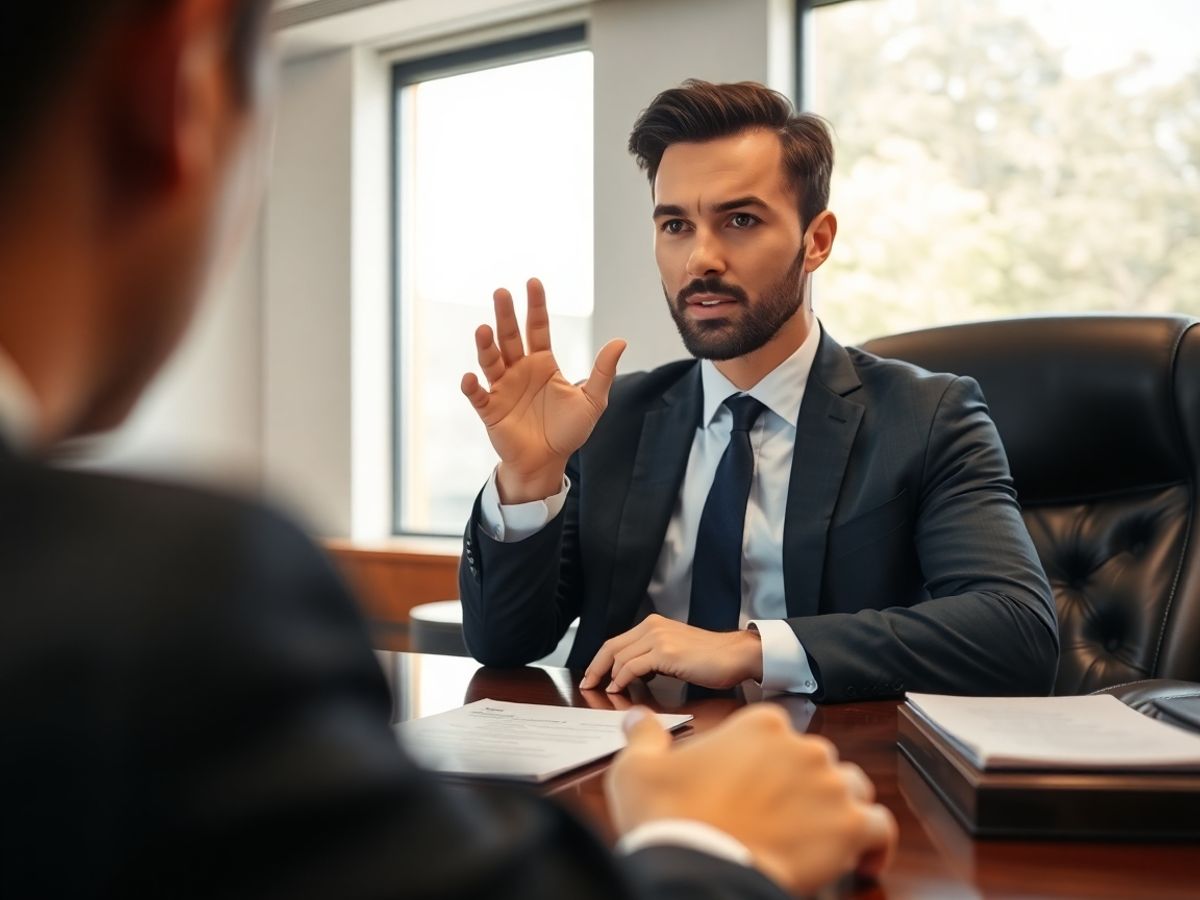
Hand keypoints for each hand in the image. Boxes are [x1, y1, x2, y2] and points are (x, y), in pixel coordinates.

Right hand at [460, 278, 625, 502]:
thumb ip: (603, 372)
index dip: (535, 306)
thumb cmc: (567, 430)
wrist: (548, 462)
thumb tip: (621, 341)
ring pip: (491, 361)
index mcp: (543, 364)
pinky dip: (473, 386)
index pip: (537, 328)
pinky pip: (479, 395)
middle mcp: (519, 370)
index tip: (532, 282)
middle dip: (505, 315)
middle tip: (501, 292)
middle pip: (510, 337)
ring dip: (486, 346)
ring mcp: (503, 389)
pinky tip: (471, 377)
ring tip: (483, 330)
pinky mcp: (491, 410)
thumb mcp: (592, 401)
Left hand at [580, 614, 762, 691]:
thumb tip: (630, 675)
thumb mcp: (675, 652)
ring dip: (608, 676)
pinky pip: (632, 667)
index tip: (592, 675)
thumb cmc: (711, 659)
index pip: (616, 642)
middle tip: (587, 684)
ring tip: (605, 690)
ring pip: (619, 657)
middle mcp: (652, 627)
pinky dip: (621, 679)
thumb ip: (652, 658)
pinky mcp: (665, 652)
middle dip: (595, 667)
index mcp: (653, 625)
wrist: (737, 655)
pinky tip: (619, 689)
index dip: (600, 660)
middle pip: (611, 647)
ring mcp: (658, 638)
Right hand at [606, 705, 897, 894]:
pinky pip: (878, 829)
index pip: (777, 733)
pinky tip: (859, 860)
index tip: (749, 785)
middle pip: (815, 761)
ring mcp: (832, 786)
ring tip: (813, 836)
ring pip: (851, 790)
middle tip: (774, 816)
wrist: (695, 865)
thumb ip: (644, 736)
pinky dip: (872, 844)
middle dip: (800, 785)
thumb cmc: (670, 816)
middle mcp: (804, 746)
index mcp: (762, 724)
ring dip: (837, 809)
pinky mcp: (851, 828)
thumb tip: (636, 718)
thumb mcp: (639, 767)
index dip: (763, 761)